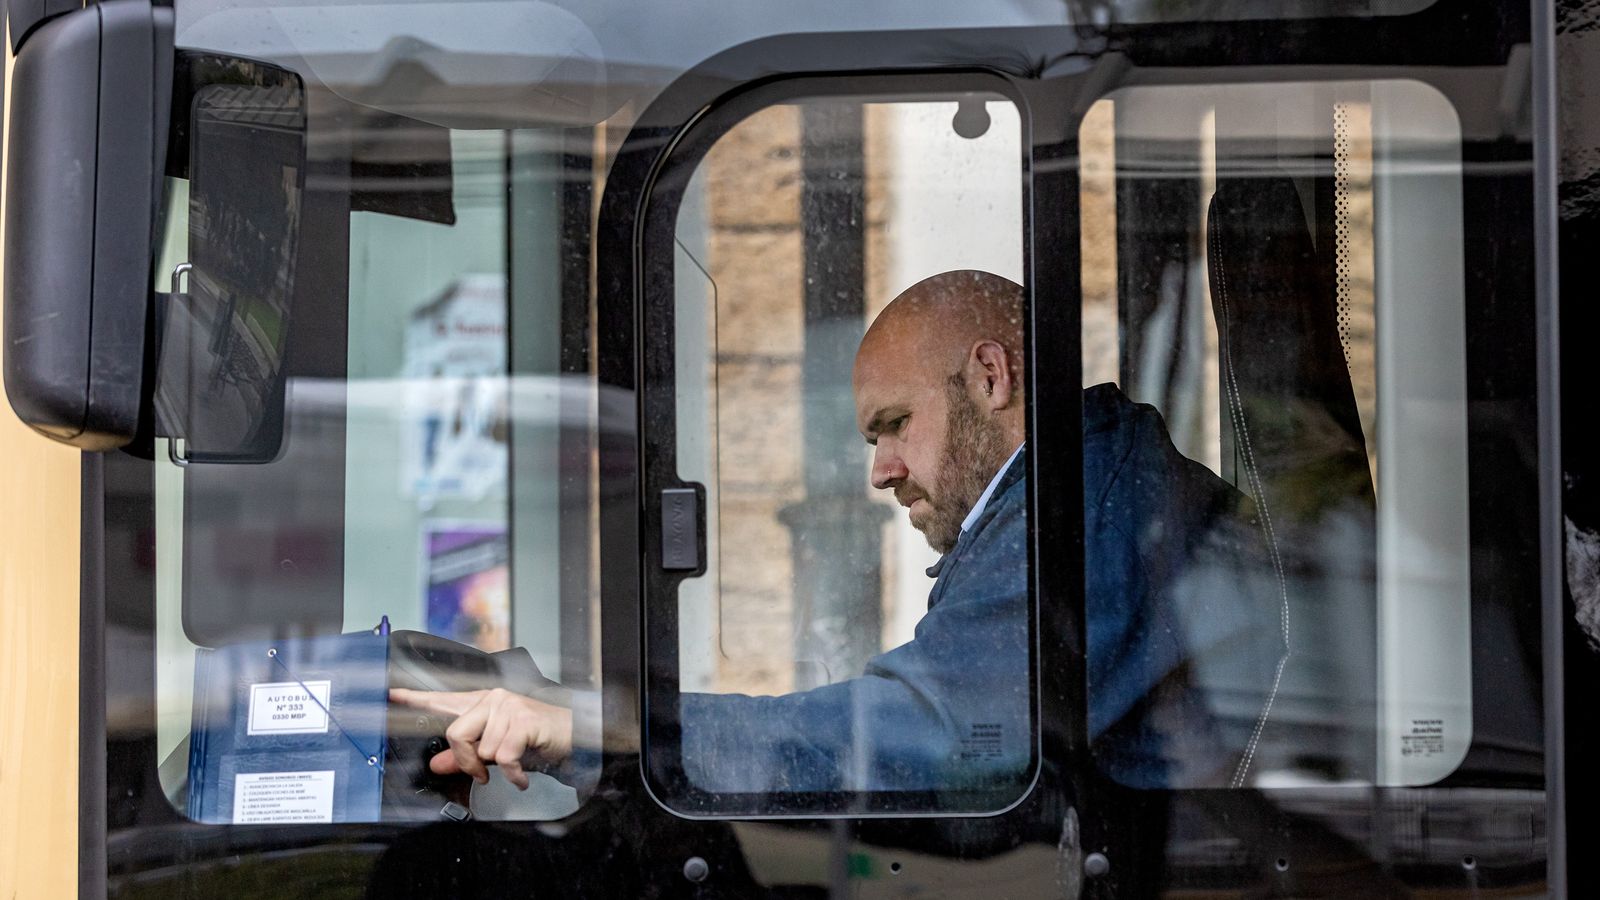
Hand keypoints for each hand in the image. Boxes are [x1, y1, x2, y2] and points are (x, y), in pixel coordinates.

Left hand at [389, 687, 572, 789]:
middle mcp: (493, 700)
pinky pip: (503, 757)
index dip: (415, 699)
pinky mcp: (522, 721)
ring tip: (516, 762)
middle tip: (483, 771)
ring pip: (481, 749)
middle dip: (467, 760)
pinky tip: (523, 773)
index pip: (443, 700)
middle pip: (456, 733)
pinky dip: (514, 773)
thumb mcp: (497, 751)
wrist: (576, 739)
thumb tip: (438, 763)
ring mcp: (508, 707)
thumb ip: (465, 756)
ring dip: (498, 766)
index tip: (391, 694)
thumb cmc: (538, 741)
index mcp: (483, 704)